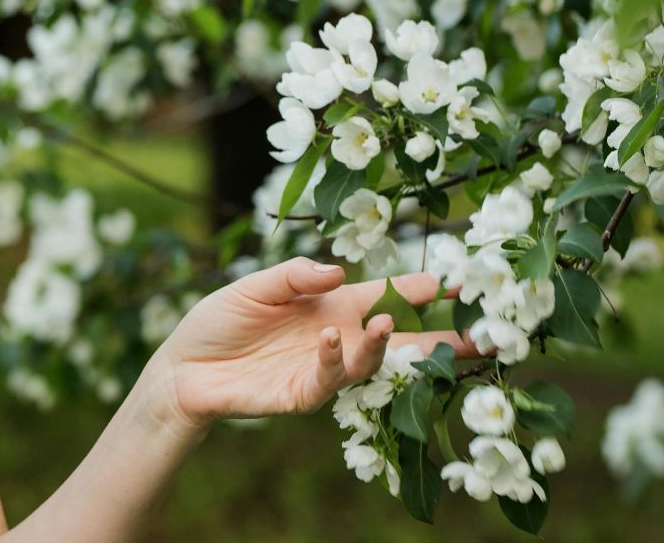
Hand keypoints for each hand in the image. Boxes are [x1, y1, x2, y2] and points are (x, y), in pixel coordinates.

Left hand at [145, 257, 477, 433]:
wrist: (183, 367)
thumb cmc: (220, 321)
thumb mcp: (254, 286)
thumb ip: (295, 276)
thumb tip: (339, 271)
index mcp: (332, 304)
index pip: (387, 295)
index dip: (422, 288)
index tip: (458, 280)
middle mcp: (338, 336)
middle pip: (400, 340)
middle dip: (441, 340)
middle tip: (480, 335)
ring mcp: (323, 368)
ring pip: (370, 363)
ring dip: (383, 344)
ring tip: (388, 324)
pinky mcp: (302, 394)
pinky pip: (329, 380)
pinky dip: (335, 359)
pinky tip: (332, 339)